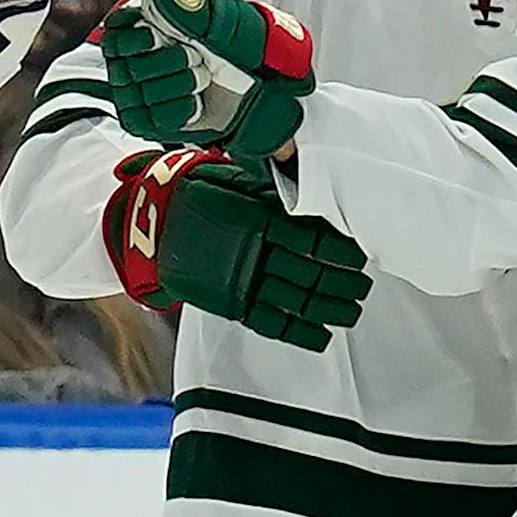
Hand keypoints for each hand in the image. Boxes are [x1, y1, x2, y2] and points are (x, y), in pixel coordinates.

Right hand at [100, 0, 314, 162]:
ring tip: (201, 77)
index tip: (157, 37)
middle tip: (195, 57)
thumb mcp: (210, 15)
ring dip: (182, 84)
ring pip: (145, 95)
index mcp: (136, 31)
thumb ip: (179, 2)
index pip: (114, 37)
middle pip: (129, 68)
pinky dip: (184, 107)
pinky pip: (157, 118)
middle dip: (169, 62)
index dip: (135, 40)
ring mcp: (135, 95)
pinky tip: (196, 99)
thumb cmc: (227, 43)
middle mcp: (128, 63)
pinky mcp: (147, 122)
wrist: (251, 79)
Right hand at [102, 147, 371, 350]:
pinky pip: (271, 323)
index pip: (312, 239)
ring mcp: (242, 281)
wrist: (152, 223)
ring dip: (329, 308)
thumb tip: (308, 183)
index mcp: (258, 220)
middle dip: (343, 283)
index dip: (340, 251)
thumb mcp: (235, 180)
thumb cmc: (198, 193)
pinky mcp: (231, 303)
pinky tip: (322, 336)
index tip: (360, 256)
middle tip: (363, 285)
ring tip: (353, 310)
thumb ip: (272, 187)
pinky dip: (300, 333)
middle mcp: (253, 253)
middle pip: (310, 273)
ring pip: (296, 300)